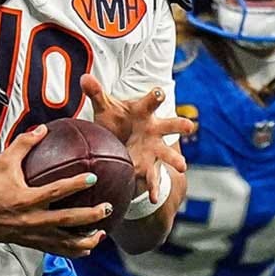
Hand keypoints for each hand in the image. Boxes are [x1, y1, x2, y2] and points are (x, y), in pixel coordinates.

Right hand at [0, 124, 109, 257]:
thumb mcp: (3, 161)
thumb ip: (24, 144)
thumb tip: (43, 128)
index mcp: (26, 199)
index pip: (55, 192)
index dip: (74, 185)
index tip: (92, 177)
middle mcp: (32, 220)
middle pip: (67, 221)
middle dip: (90, 216)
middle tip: (107, 207)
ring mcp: (32, 234)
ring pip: (64, 243)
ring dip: (85, 240)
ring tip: (102, 233)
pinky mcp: (31, 243)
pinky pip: (55, 250)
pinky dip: (73, 251)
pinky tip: (86, 248)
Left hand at [82, 74, 191, 202]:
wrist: (122, 140)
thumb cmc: (117, 120)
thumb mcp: (106, 107)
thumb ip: (96, 93)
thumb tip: (84, 77)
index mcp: (144, 112)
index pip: (152, 101)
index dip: (156, 96)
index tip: (160, 92)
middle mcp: (154, 130)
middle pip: (171, 125)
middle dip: (180, 125)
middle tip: (190, 125)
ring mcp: (155, 149)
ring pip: (168, 154)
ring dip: (175, 160)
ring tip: (182, 167)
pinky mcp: (149, 167)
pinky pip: (153, 179)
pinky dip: (153, 188)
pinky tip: (153, 198)